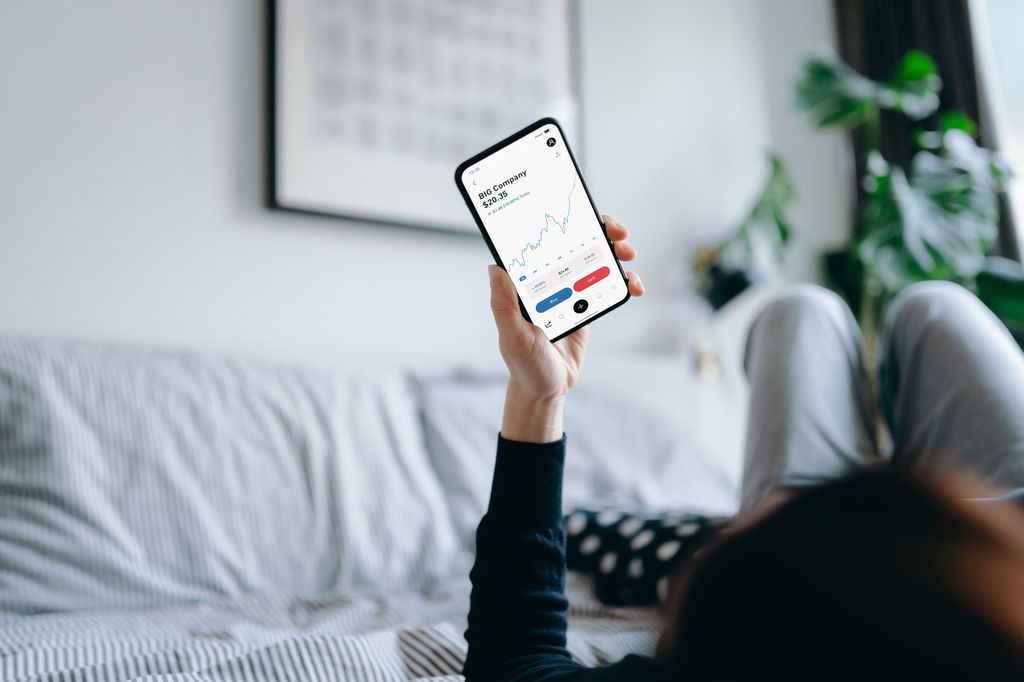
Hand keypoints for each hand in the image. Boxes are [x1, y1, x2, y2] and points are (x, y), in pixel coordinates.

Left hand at [489, 216, 643, 441]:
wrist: (547, 389)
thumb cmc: (523, 363)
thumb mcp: (513, 336)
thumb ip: (503, 305)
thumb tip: (494, 267)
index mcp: (527, 281)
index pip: (543, 240)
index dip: (563, 221)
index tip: (582, 217)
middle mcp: (548, 279)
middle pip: (576, 242)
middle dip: (600, 230)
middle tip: (618, 233)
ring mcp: (570, 290)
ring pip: (596, 259)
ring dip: (616, 251)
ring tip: (629, 255)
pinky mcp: (587, 304)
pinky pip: (608, 285)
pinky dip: (625, 282)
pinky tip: (635, 287)